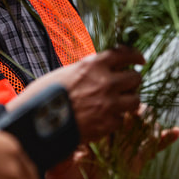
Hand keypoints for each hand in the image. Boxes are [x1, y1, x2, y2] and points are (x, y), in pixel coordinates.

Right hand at [23, 47, 144, 141]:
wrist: (38, 123)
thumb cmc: (45, 96)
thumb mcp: (65, 73)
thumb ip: (87, 69)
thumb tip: (99, 65)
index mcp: (94, 65)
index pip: (125, 54)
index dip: (136, 56)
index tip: (140, 60)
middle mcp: (106, 82)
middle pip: (136, 78)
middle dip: (132, 81)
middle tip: (127, 85)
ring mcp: (109, 104)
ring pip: (136, 100)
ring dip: (129, 101)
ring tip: (120, 103)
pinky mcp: (108, 124)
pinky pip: (121, 119)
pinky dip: (115, 119)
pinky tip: (104, 119)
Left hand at [45, 106, 178, 178]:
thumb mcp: (61, 165)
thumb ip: (62, 154)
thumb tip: (57, 140)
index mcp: (96, 131)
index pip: (109, 112)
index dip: (116, 105)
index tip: (118, 102)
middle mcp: (114, 136)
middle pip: (129, 114)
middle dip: (135, 109)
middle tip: (135, 109)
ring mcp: (127, 147)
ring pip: (143, 127)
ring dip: (149, 121)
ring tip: (149, 121)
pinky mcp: (138, 160)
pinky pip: (153, 148)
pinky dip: (164, 139)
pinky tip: (174, 132)